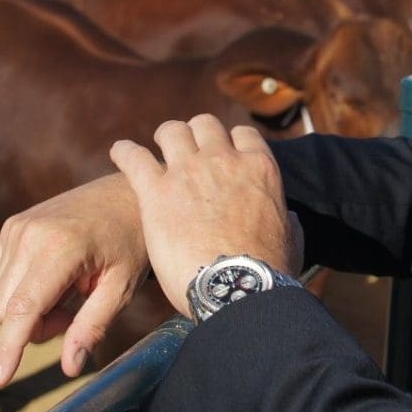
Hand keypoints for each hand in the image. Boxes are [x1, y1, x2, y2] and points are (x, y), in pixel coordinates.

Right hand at [0, 172, 148, 387]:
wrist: (124, 194)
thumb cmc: (131, 242)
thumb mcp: (122, 286)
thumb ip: (93, 326)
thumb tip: (69, 367)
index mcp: (60, 249)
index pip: (23, 309)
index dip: (9, 349)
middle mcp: (30, 234)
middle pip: (7, 309)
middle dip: (34, 326)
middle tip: (73, 314)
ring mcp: (17, 227)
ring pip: (0, 296)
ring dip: (28, 309)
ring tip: (70, 292)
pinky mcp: (12, 225)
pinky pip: (0, 276)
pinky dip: (21, 289)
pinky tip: (55, 278)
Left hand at [110, 114, 302, 318]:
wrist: (239, 287)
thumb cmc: (268, 271)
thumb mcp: (291, 238)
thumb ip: (288, 221)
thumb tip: (291, 218)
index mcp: (259, 167)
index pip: (241, 134)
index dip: (230, 142)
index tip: (222, 153)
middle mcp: (224, 159)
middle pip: (204, 124)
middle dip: (195, 135)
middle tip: (186, 152)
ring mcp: (189, 172)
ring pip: (171, 131)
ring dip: (164, 139)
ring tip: (155, 152)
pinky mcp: (157, 191)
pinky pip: (133, 157)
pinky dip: (124, 153)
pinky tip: (120, 154)